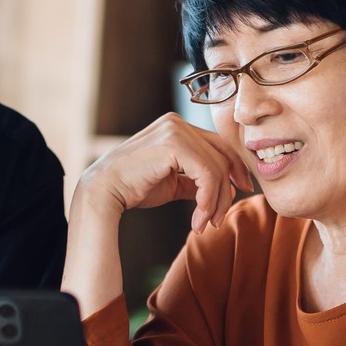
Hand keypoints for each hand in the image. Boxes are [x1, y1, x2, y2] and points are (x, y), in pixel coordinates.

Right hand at [73, 113, 251, 233]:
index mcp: (177, 127)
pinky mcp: (174, 144)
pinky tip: (198, 216)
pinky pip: (206, 173)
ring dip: (215, 201)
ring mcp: (176, 130)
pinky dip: (207, 198)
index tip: (241, 191)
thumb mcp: (172, 182)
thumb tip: (226, 189)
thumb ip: (195, 180)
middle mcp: (178, 123)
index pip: (218, 145)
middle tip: (219, 219)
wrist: (104, 191)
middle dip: (227, 190)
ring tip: (204, 223)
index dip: (235, 168)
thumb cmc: (133, 188)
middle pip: (221, 155)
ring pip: (216, 167)